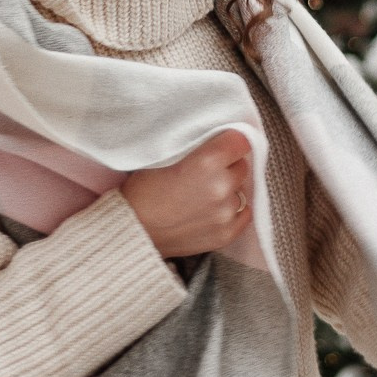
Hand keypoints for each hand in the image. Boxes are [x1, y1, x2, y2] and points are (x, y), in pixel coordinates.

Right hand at [120, 129, 253, 257]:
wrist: (133, 229)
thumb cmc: (143, 190)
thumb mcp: (166, 156)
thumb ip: (197, 148)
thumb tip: (217, 143)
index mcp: (207, 161)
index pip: (240, 141)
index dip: (229, 142)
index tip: (222, 144)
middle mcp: (221, 186)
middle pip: (242, 166)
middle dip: (228, 166)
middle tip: (208, 171)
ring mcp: (225, 213)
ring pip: (242, 191)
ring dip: (229, 189)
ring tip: (206, 194)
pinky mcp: (226, 234)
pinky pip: (244, 214)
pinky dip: (233, 210)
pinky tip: (215, 209)